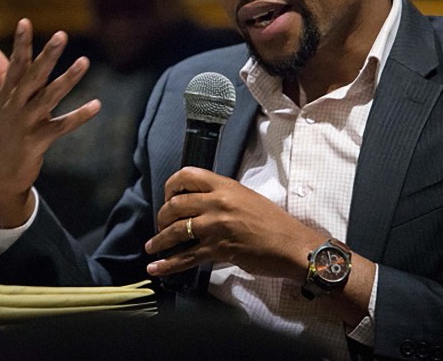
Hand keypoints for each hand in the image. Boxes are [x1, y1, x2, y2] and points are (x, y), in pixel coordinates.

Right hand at [0, 18, 100, 227]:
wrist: (2, 173)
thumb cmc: (5, 130)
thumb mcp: (1, 101)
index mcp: (9, 93)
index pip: (15, 64)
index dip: (20, 43)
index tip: (25, 21)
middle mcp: (16, 105)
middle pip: (33, 76)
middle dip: (47, 55)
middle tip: (62, 35)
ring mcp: (26, 123)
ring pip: (49, 97)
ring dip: (68, 79)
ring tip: (85, 61)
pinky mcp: (37, 141)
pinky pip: (61, 126)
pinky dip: (79, 116)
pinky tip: (97, 105)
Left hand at [144, 167, 320, 281]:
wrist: (291, 245)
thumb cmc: (274, 222)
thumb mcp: (247, 197)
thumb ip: (223, 196)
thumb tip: (201, 203)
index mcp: (226, 186)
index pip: (188, 175)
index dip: (171, 185)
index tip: (167, 196)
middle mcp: (218, 202)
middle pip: (176, 204)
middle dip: (162, 216)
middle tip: (161, 224)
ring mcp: (216, 226)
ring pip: (177, 230)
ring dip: (160, 240)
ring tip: (151, 246)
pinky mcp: (218, 249)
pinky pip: (186, 256)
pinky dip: (168, 264)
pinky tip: (156, 267)